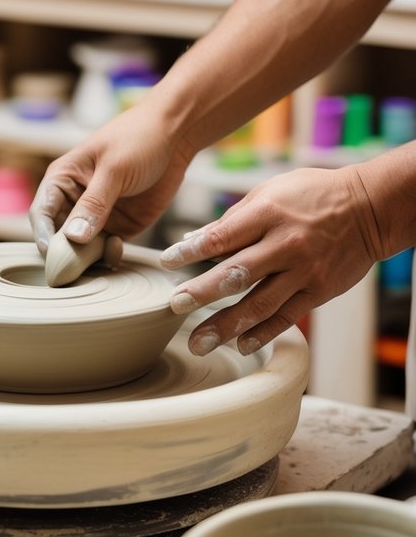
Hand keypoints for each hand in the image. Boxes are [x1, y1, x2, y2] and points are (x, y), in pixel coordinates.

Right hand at [29, 104, 192, 255]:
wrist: (175, 135)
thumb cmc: (138, 138)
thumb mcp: (114, 169)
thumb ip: (94, 204)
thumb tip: (73, 237)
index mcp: (62, 179)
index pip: (42, 213)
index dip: (43, 235)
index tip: (52, 254)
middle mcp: (75, 201)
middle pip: (58, 237)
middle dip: (65, 253)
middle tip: (76, 266)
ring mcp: (97, 216)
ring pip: (81, 249)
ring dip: (87, 259)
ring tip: (100, 257)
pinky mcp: (119, 227)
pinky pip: (106, 250)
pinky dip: (108, 256)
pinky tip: (116, 249)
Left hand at [159, 165, 381, 356]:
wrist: (370, 208)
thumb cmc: (313, 194)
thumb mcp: (271, 191)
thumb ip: (233, 218)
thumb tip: (195, 239)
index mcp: (267, 213)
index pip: (220, 236)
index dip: (189, 251)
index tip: (165, 263)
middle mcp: (284, 244)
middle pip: (235, 274)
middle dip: (200, 293)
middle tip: (174, 306)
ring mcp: (303, 271)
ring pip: (259, 304)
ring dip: (225, 326)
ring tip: (199, 342)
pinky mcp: (319, 291)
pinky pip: (286, 317)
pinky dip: (261, 334)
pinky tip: (240, 345)